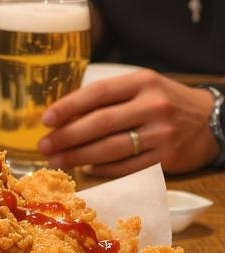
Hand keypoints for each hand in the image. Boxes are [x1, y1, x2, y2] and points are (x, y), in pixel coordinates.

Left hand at [37, 70, 217, 177]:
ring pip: (111, 149)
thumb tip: (66, 115)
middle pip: (101, 123)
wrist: (212, 121)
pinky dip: (104, 170)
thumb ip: (111, 97)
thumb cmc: (168, 101)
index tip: (46, 119)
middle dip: (68, 136)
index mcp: (142, 82)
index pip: (98, 92)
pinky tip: (87, 170)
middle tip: (45, 146)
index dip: (68, 106)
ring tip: (57, 161)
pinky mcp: (167, 158)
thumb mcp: (143, 87)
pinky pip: (128, 167)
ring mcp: (161, 134)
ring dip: (79, 156)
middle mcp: (153, 106)